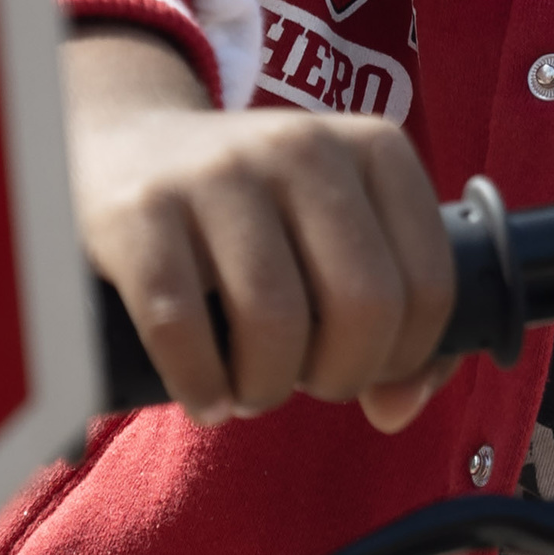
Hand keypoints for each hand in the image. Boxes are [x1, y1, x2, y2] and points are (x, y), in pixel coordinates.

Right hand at [66, 21, 457, 427]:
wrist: (124, 147)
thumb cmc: (255, 218)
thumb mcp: (338, 238)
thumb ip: (397, 324)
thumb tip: (395, 410)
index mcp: (370, 147)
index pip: (429, 285)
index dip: (403, 354)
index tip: (362, 362)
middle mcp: (299, 145)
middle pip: (362, 305)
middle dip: (339, 374)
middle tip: (303, 378)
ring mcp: (216, 171)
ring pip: (275, 322)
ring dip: (265, 388)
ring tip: (248, 386)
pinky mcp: (141, 208)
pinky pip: (181, 327)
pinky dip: (200, 385)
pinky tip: (203, 393)